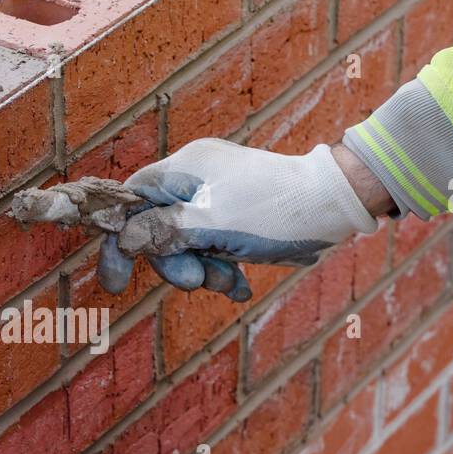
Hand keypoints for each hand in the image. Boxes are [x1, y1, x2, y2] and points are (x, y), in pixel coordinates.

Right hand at [97, 139, 380, 300]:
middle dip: (176, 262)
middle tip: (197, 282)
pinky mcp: (238, 214)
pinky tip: (240, 285)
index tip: (117, 282)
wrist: (335, 206)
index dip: (120, 239)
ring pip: (188, 242)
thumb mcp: (211, 226)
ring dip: (204, 270)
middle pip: (158, 227)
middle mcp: (198, 178)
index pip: (132, 199)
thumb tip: (124, 238)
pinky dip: (223, 266)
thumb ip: (163, 232)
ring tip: (230, 284)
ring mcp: (219, 196)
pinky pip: (214, 245)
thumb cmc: (273, 211)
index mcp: (186, 169)